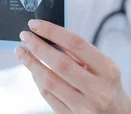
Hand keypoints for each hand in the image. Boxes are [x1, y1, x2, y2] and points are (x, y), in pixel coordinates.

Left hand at [15, 20, 130, 113]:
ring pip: (50, 82)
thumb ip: (79, 53)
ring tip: (22, 52)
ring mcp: (84, 108)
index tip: (35, 24)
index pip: (76, 44)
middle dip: (38, 47)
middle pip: (60, 64)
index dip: (53, 32)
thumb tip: (48, 36)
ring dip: (32, 64)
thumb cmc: (107, 84)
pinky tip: (33, 70)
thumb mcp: (103, 66)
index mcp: (108, 71)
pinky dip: (38, 81)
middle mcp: (98, 90)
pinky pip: (48, 97)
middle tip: (24, 36)